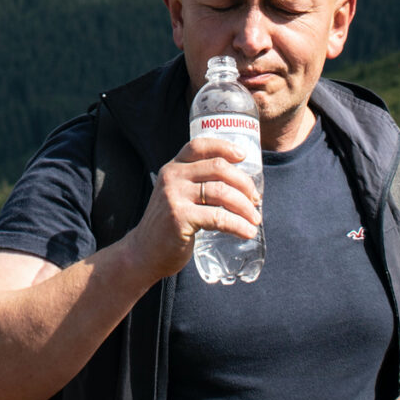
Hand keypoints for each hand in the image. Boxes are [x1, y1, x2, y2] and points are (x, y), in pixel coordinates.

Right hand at [123, 136, 262, 283]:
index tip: (244, 156)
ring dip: (245, 206)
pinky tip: (247, 232)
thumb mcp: (177, 195)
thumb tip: (241, 185)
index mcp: (173, 167)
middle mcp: (172, 177)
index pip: (199, 146)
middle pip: (218, 168)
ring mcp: (174, 196)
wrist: (144, 253)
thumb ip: (197, 183)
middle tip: (256, 199)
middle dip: (244, 183)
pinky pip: (218, 217)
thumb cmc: (169, 224)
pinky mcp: (179, 217)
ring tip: (255, 219)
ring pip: (222, 192)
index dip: (224, 147)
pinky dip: (238, 225)